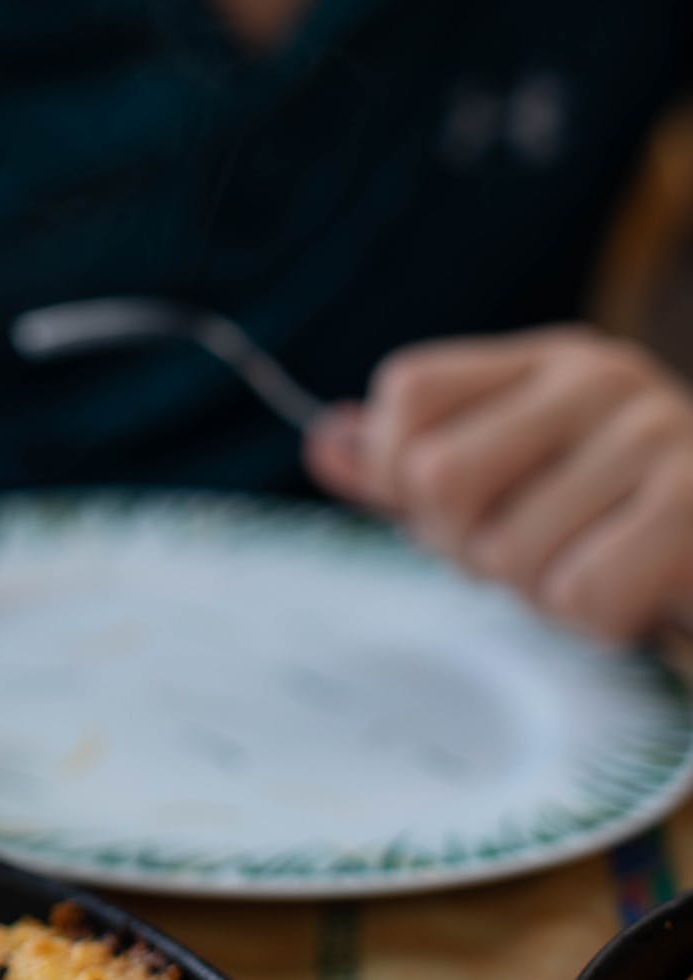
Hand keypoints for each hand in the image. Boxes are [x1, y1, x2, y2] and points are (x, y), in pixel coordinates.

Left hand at [305, 326, 692, 641]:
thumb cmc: (615, 522)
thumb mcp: (509, 481)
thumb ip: (410, 465)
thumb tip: (323, 445)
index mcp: (544, 360)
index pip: (409, 390)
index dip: (397, 471)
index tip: (445, 509)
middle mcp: (600, 377)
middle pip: (439, 477)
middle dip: (462, 544)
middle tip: (521, 553)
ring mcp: (657, 434)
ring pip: (508, 550)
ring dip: (534, 591)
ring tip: (588, 569)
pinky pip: (581, 592)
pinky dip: (588, 620)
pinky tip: (629, 595)